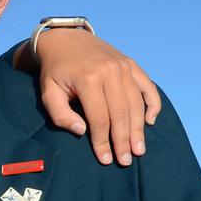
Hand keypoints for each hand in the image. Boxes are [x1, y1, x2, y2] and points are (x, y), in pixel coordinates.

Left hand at [33, 28, 160, 166]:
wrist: (65, 39)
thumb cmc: (55, 71)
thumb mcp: (48, 93)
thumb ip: (60, 115)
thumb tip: (82, 131)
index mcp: (88, 79)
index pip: (99, 118)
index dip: (103, 141)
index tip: (106, 159)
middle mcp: (110, 71)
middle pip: (121, 113)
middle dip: (124, 140)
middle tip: (126, 160)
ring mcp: (123, 66)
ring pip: (136, 103)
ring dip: (138, 129)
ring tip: (138, 149)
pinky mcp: (131, 64)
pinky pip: (147, 86)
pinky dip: (152, 104)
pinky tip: (150, 121)